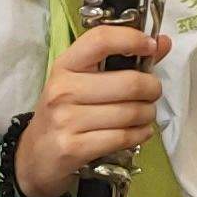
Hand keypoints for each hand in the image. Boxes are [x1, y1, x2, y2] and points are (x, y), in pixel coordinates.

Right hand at [15, 22, 169, 196]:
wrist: (34, 157)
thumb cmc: (64, 112)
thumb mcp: (83, 81)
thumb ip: (122, 60)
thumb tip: (162, 42)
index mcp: (65, 65)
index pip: (100, 40)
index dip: (132, 39)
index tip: (151, 46)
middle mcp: (63, 90)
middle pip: (128, 82)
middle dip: (152, 88)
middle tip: (153, 92)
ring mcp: (67, 120)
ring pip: (130, 112)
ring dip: (148, 114)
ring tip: (146, 114)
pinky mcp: (74, 148)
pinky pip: (122, 137)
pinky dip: (140, 134)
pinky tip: (141, 131)